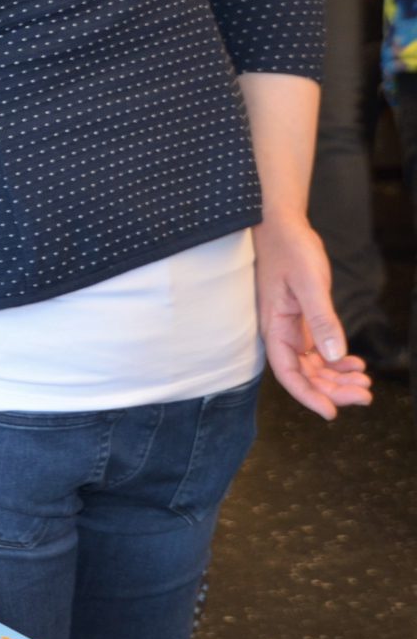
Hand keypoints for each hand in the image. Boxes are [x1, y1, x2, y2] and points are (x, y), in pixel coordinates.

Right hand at [253, 216, 371, 418]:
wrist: (282, 225)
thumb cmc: (290, 249)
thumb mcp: (310, 284)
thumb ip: (321, 321)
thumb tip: (333, 358)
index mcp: (274, 326)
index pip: (288, 372)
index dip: (308, 395)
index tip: (331, 413)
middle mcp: (280, 332)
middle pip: (304, 374)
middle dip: (332, 389)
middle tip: (365, 395)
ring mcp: (291, 327)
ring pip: (313, 365)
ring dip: (336, 378)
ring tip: (365, 382)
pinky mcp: (301, 320)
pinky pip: (318, 350)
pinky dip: (336, 361)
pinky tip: (354, 364)